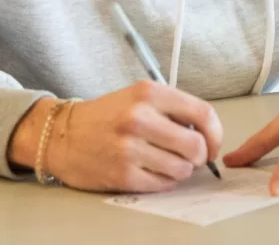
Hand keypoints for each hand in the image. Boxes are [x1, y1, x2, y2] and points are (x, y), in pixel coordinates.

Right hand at [7, 81, 223, 192]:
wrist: (62, 135)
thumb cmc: (107, 116)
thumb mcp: (139, 97)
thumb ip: (173, 109)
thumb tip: (207, 134)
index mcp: (149, 93)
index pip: (203, 113)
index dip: (216, 133)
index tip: (213, 144)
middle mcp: (140, 118)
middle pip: (196, 146)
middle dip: (200, 156)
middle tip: (192, 157)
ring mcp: (130, 148)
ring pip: (182, 169)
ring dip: (182, 170)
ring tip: (168, 163)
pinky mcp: (122, 175)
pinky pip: (162, 184)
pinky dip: (165, 181)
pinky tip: (154, 172)